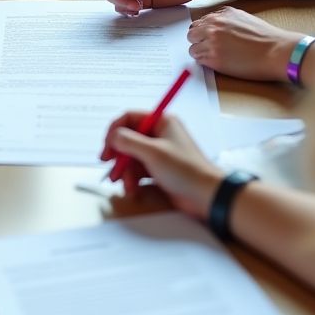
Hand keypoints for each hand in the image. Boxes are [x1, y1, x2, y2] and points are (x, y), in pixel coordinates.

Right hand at [100, 113, 221, 218]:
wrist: (207, 196)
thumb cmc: (183, 169)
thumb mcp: (152, 152)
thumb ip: (128, 142)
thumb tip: (111, 137)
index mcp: (161, 121)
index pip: (129, 118)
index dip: (114, 131)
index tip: (106, 147)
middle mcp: (159, 134)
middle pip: (128, 138)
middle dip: (118, 154)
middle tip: (108, 165)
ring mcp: (159, 152)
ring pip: (132, 156)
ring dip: (125, 170)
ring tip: (126, 185)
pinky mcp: (160, 169)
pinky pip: (139, 169)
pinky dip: (133, 178)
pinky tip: (133, 189)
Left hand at [187, 7, 298, 81]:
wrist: (278, 51)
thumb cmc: (267, 38)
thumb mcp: (244, 19)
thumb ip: (226, 21)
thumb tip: (215, 28)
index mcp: (222, 15)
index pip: (199, 22)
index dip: (203, 33)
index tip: (208, 39)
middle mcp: (214, 25)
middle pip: (192, 34)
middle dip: (199, 41)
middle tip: (209, 49)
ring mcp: (212, 42)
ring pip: (192, 48)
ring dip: (201, 53)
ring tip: (216, 57)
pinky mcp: (214, 58)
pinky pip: (199, 60)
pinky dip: (205, 62)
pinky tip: (219, 63)